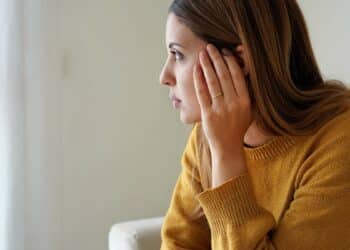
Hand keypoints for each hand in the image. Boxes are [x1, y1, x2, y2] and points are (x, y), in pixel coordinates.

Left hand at [193, 43, 252, 157]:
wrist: (228, 147)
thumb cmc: (238, 127)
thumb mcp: (249, 110)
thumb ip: (247, 92)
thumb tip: (243, 71)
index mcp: (245, 101)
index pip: (237, 75)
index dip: (230, 61)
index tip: (224, 51)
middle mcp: (234, 104)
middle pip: (224, 75)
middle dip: (216, 58)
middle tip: (210, 46)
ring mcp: (220, 109)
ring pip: (212, 82)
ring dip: (206, 66)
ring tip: (202, 54)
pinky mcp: (208, 115)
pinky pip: (202, 94)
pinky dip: (199, 80)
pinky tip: (196, 69)